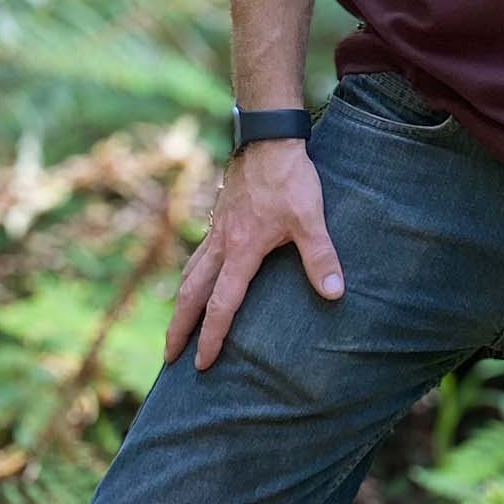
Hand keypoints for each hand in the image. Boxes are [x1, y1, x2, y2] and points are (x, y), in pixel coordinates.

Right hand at [165, 140, 345, 371]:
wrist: (268, 139)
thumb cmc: (289, 179)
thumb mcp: (310, 219)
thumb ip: (321, 257)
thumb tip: (334, 292)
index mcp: (241, 251)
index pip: (222, 305)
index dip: (211, 337)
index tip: (202, 364)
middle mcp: (221, 245)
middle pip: (192, 296)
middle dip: (179, 329)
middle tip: (168, 357)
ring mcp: (216, 230)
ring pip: (189, 275)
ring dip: (181, 304)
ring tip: (176, 326)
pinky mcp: (219, 218)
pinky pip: (198, 256)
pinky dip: (190, 276)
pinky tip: (196, 280)